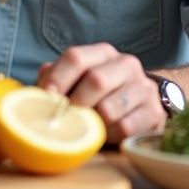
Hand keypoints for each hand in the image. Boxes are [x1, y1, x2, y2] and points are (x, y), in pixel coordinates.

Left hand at [37, 43, 164, 143]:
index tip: (46, 97)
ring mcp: (143, 87)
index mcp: (102, 53)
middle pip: (96, 81)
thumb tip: (33, 91)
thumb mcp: (77, 80)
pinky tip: (104, 136)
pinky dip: (109, 136)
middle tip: (63, 119)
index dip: (58, 77)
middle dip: (75, 104)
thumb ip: (55, 79)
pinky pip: (126, 128)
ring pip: (110, 108)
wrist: (142, 104)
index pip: (76, 57)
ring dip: (92, 124)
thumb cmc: (99, 93)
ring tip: (84, 129)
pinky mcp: (155, 113)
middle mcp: (126, 64)